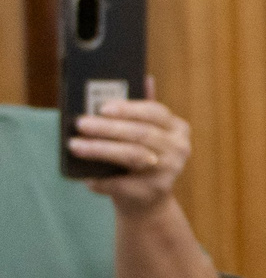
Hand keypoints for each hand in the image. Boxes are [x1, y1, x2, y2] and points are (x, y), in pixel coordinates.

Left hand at [73, 85, 190, 211]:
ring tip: (75, 145)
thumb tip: (144, 77)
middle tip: (81, 123)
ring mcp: (169, 171)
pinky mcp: (154, 191)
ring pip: (132, 155)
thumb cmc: (141, 159)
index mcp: (177, 129)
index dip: (128, 108)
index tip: (101, 107)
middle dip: (107, 128)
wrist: (147, 200)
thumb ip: (143, 110)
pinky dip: (100, 179)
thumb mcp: (147, 132)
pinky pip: (122, 182)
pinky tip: (85, 175)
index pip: (155, 112)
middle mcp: (179, 148)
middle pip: (141, 133)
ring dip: (100, 150)